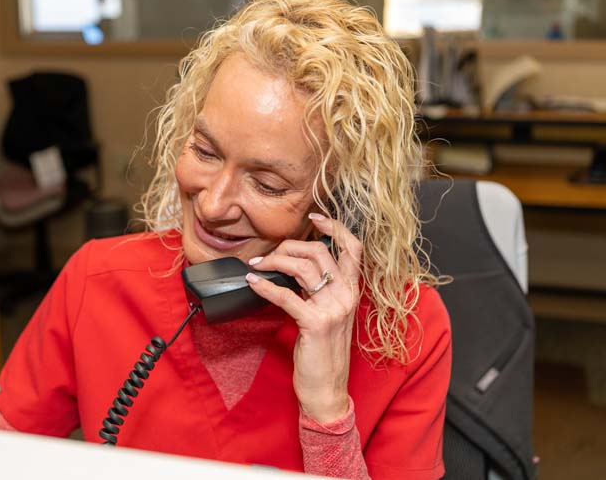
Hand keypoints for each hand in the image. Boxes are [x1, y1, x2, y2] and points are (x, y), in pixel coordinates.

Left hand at [245, 212, 362, 423]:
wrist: (327, 389)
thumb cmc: (323, 352)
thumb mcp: (328, 315)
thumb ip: (319, 290)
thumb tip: (294, 267)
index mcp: (352, 291)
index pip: (352, 248)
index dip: (335, 227)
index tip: (315, 217)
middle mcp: (347, 296)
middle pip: (319, 251)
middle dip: (289, 246)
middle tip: (269, 255)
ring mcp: (334, 309)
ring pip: (303, 268)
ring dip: (274, 262)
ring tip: (257, 265)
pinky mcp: (316, 324)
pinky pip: (286, 296)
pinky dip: (265, 286)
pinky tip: (253, 281)